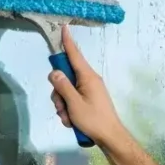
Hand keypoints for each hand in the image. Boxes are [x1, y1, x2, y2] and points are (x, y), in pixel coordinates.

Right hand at [47, 26, 131, 153]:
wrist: (110, 137)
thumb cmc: (93, 120)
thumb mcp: (74, 103)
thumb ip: (62, 86)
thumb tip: (54, 72)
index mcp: (88, 76)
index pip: (74, 54)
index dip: (67, 41)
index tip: (64, 27)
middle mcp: (89, 80)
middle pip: (65, 77)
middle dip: (58, 93)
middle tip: (61, 108)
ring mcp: (89, 90)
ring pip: (66, 91)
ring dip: (63, 105)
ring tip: (69, 118)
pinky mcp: (88, 100)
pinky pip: (72, 100)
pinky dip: (69, 111)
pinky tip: (72, 121)